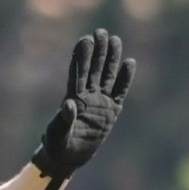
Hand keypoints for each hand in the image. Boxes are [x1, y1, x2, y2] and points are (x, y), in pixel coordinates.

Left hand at [29, 28, 133, 189]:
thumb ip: (63, 119)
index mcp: (73, 98)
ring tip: (115, 39)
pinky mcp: (111, 112)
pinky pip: (120, 92)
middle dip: (98, 51)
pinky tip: (130, 62)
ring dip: (111, 59)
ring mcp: (100, 102)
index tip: (85, 39)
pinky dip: (125, 79)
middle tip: (101, 31)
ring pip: (108, 76)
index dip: (81, 56)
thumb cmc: (58, 145)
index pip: (78, 72)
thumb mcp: (58, 133)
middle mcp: (87, 96)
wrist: (69, 158)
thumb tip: (69, 104)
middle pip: (94, 69)